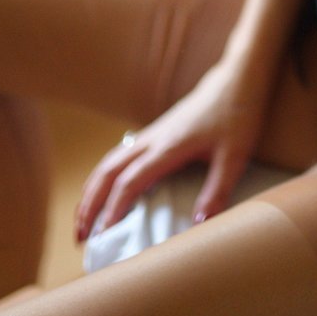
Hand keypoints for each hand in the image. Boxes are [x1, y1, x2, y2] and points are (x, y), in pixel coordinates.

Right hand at [73, 60, 270, 241]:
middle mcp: (153, 139)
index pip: (130, 181)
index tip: (104, 236)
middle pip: (108, 171)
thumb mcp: (234, 156)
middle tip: (79, 236)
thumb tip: (199, 226)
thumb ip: (217, 191)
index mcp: (168, 146)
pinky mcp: (156, 131)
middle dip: (90, 204)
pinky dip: (103, 176)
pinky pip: (119, 155)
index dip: (114, 208)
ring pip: (109, 161)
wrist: (236, 79)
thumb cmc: (237, 115)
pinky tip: (104, 190)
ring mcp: (152, 133)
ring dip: (92, 190)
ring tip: (83, 219)